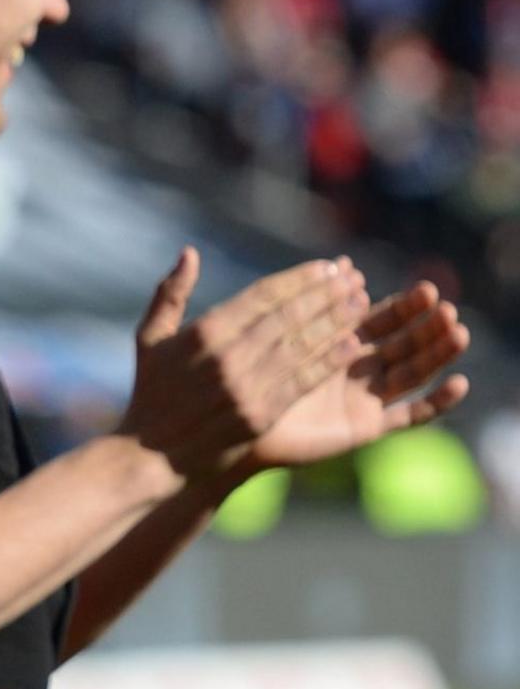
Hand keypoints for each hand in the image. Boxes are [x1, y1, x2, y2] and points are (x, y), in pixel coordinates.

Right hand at [119, 251, 370, 485]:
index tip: (328, 267)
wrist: (154, 455)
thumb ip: (169, 294)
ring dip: (336, 322)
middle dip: (325, 295)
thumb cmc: (152, 392)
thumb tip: (190, 253)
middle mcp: (226, 357)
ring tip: (361, 304)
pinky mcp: (261, 415)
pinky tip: (352, 345)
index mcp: (202, 333)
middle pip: (288, 317)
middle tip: (355, 278)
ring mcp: (245, 387)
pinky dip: (329, 361)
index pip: (262, 296)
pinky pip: (303, 381)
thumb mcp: (150, 339)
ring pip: (301, 345)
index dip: (300, 279)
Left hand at [240, 280, 473, 471]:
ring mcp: (366, 397)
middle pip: (403, 342)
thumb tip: (339, 261)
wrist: (229, 424)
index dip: (403, 306)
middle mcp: (357, 367)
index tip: (426, 289)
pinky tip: (459, 384)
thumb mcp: (272, 331)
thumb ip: (302, 296)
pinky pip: (410, 416)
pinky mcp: (368, 427)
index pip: (379, 318)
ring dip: (437, 354)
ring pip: (412, 372)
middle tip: (445, 307)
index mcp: (337, 341)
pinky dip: (437, 403)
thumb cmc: (242, 374)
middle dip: (426, 325)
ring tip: (459, 333)